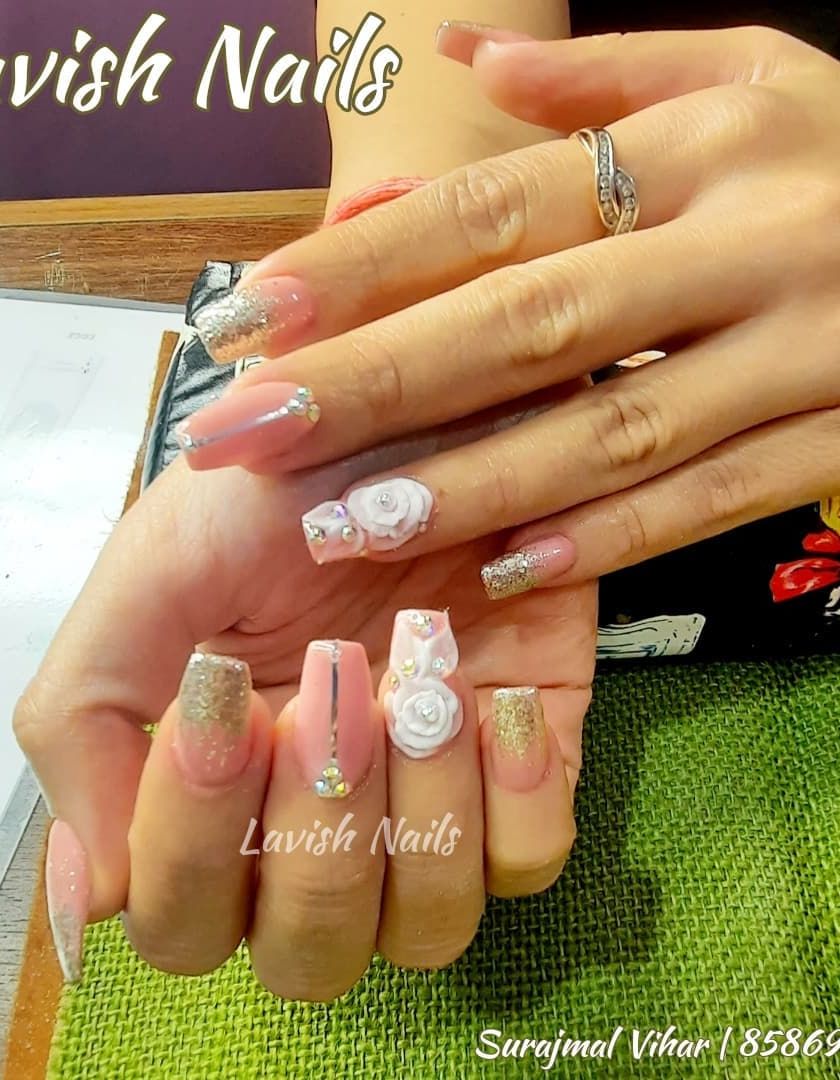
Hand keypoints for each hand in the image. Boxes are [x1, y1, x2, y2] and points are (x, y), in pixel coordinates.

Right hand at [19, 412, 594, 991]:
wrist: (415, 416)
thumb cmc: (272, 492)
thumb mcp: (150, 579)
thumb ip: (84, 724)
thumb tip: (86, 894)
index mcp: (214, 798)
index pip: (183, 917)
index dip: (197, 836)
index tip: (223, 691)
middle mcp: (319, 830)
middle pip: (311, 952)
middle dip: (315, 831)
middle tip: (333, 686)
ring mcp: (429, 808)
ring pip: (428, 927)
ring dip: (418, 812)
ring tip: (422, 685)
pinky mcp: (525, 770)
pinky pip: (530, 860)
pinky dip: (512, 797)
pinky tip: (497, 697)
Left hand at [179, 26, 839, 598]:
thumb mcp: (754, 75)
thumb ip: (612, 76)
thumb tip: (468, 57)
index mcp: (706, 146)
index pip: (498, 208)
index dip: (365, 267)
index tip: (252, 321)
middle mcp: (746, 244)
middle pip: (529, 321)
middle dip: (377, 385)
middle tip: (249, 436)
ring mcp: (803, 349)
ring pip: (615, 430)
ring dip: (474, 485)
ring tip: (349, 524)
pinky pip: (716, 499)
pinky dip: (611, 538)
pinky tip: (507, 567)